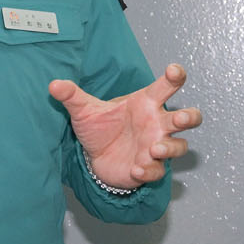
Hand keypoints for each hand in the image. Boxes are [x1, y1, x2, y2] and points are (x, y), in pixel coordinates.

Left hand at [50, 63, 202, 190]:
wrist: (94, 157)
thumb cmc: (99, 128)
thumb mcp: (83, 110)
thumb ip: (71, 96)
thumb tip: (54, 85)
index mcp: (146, 103)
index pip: (166, 86)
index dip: (175, 76)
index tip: (174, 71)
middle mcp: (157, 124)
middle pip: (188, 118)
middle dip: (189, 117)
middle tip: (179, 118)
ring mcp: (156, 147)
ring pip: (180, 146)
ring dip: (171, 148)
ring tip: (155, 149)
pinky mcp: (150, 168)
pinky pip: (158, 171)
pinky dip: (149, 171)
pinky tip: (137, 169)